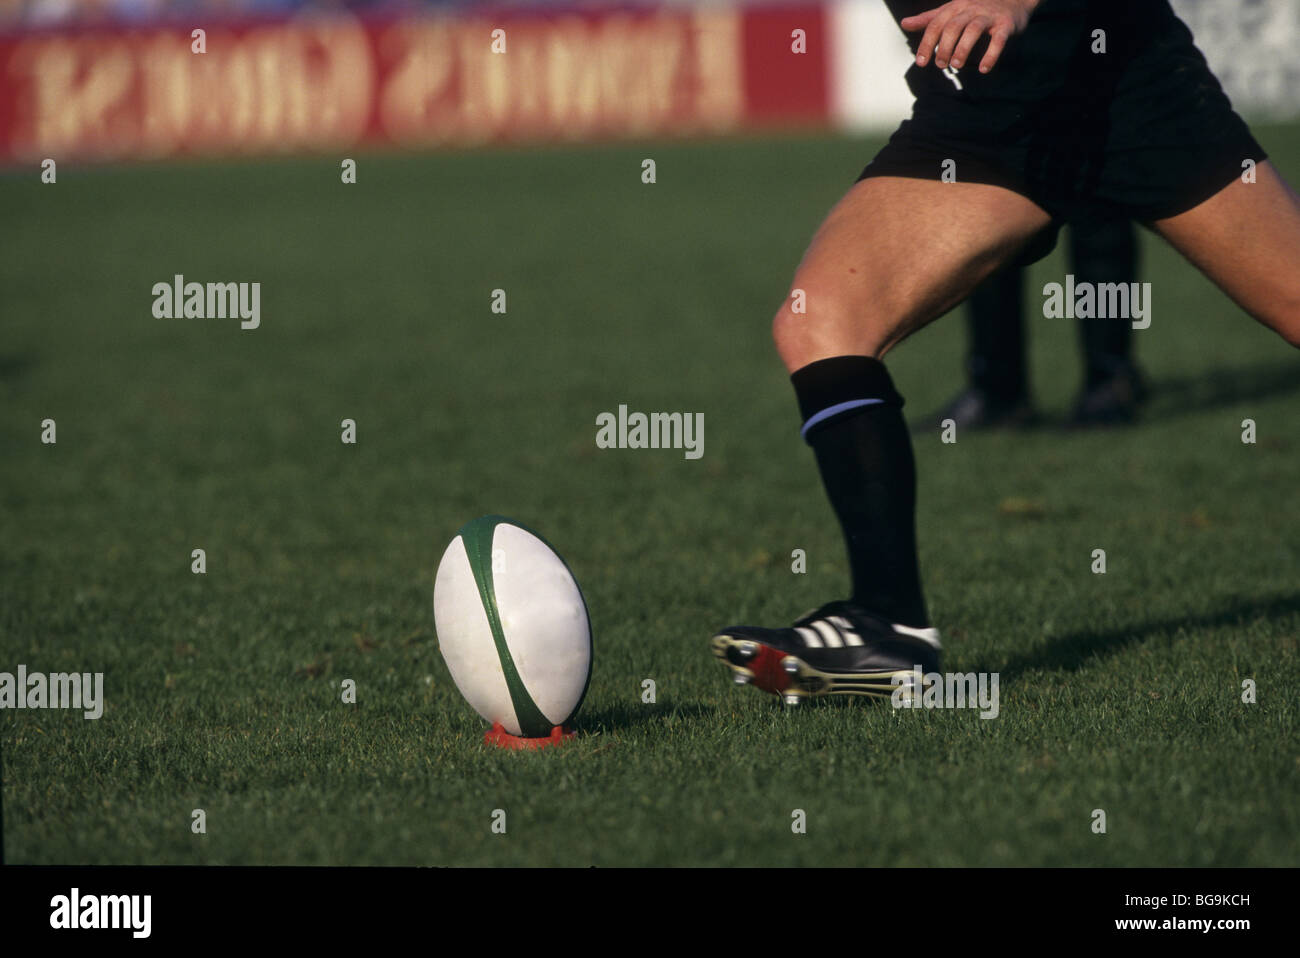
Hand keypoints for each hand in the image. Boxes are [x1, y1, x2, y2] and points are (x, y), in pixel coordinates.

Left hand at [901, 0, 1039, 74]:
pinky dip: (991, 54)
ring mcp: (989, 16)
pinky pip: (998, 39)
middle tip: (940, 65)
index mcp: (956, 7)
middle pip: (953, 26)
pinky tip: (984, 69)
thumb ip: (929, 18)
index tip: (921, 62)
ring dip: (962, 49)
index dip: (927, 43)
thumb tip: (904, 23)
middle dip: (944, 47)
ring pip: (973, 30)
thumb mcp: (952, 10)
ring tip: (956, 65)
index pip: (936, 24)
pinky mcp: (1006, 24)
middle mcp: (971, 9)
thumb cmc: (977, 7)